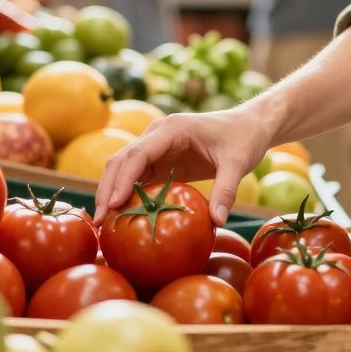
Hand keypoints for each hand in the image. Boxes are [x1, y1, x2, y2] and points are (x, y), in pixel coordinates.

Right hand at [94, 108, 267, 225]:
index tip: (113, 205)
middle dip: (107, 190)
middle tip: (99, 222)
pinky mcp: (161, 161)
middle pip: (121, 161)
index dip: (123, 180)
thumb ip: (227, 190)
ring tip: (104, 225)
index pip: (138, 154)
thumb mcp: (239, 163)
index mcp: (172, 129)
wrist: (250, 126)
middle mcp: (157, 135)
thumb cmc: (244, 139)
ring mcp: (156, 148)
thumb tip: (216, 221)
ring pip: (124, 170)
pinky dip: (127, 196)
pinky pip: (137, 178)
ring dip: (112, 195)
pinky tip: (123, 218)